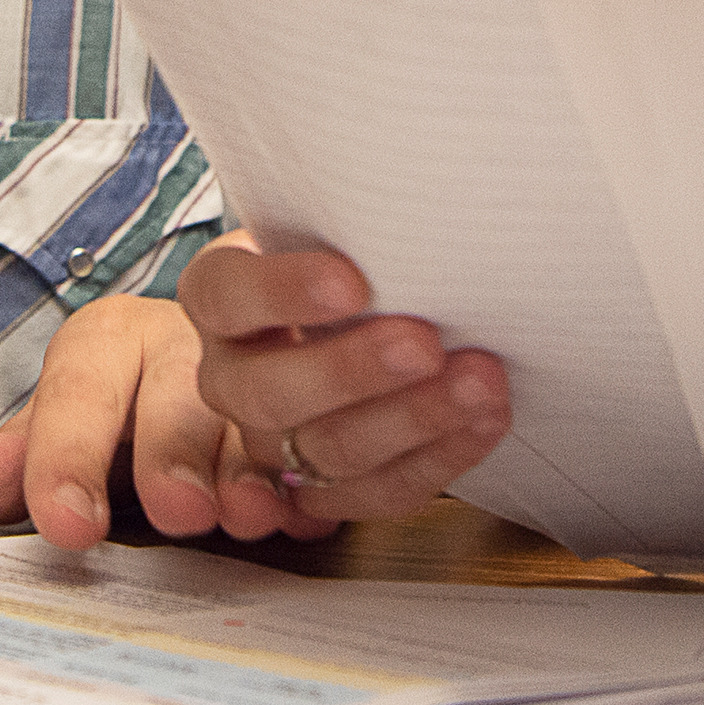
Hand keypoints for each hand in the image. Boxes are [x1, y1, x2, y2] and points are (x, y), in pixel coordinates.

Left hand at [0, 291, 336, 548]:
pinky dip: (332, 466)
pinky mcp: (335, 370)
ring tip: (258, 514)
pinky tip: (320, 507)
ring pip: (268, 394)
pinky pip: (337, 411)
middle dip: (176, 451)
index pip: (79, 384)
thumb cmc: (139, 404)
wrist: (241, 350)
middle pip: (178, 384)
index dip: (68, 455)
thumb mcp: (74, 428)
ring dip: (261, 461)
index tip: (67, 527)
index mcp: (110, 340)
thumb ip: (25, 457)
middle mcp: (189, 335)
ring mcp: (270, 350)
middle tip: (180, 513)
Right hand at [179, 238, 511, 533]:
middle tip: (424, 343)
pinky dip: (439, 457)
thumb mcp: (338, 225)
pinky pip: (377, 491)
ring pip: (328, 451)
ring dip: (412, 420)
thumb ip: (354, 226)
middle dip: (351, 372)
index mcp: (220, 298)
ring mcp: (272, 442)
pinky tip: (483, 419)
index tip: (353, 281)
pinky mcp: (327, 489)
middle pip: (268, 392)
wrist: (364, 315)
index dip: (283, 293)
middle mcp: (231, 376)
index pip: (226, 295)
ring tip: (478, 382)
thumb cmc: (352, 254)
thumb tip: (409, 213)